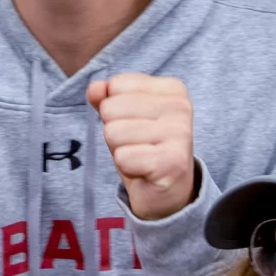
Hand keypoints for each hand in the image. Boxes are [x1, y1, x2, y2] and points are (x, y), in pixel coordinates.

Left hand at [89, 73, 196, 221]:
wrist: (167, 191)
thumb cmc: (144, 148)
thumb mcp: (123, 118)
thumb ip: (107, 97)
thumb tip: (95, 87)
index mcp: (172, 89)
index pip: (117, 84)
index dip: (115, 109)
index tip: (136, 124)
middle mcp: (181, 106)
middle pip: (112, 108)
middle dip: (114, 131)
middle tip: (135, 144)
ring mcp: (180, 133)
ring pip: (114, 132)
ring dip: (119, 150)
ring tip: (139, 156)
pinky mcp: (172, 161)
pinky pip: (122, 157)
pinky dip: (126, 167)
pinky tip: (143, 170)